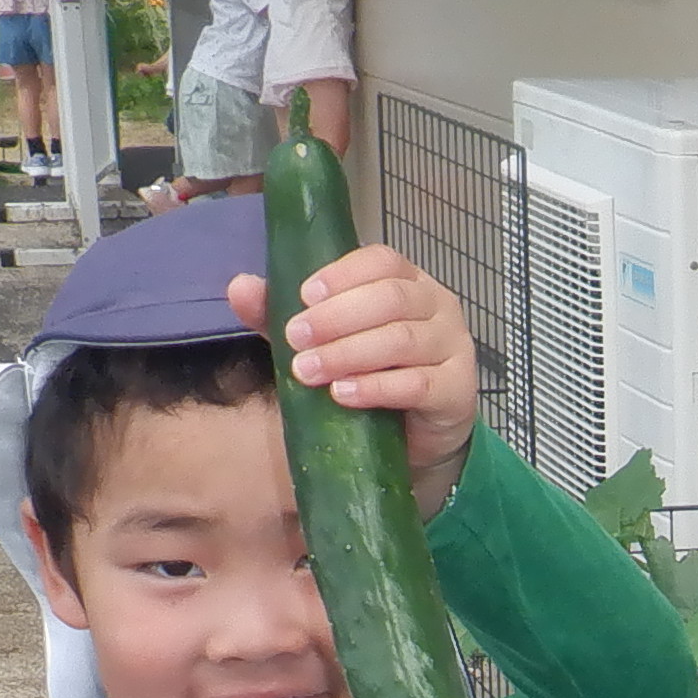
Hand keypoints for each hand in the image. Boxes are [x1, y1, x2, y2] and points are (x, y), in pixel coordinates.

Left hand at [227, 246, 479, 495]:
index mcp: (407, 282)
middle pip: (391, 298)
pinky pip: (418, 384)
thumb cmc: (371, 375)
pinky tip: (344, 394)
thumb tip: (240, 286)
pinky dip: (377, 388)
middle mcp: (437, 306)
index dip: (342, 275)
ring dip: (349, 354)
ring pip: (402, 340)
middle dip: (337, 318)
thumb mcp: (323, 341)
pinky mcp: (457, 391)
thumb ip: (282, 314)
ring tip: (309, 371)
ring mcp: (453, 347)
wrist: (417, 436)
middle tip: (296, 338)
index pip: (382, 261)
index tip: (303, 296)